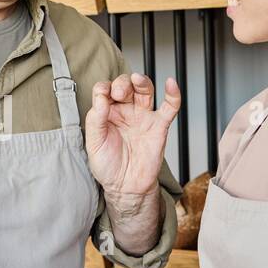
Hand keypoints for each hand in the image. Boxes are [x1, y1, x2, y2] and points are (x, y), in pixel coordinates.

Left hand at [85, 73, 180, 198]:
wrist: (126, 187)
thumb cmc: (108, 166)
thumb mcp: (94, 143)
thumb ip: (95, 120)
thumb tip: (100, 97)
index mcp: (107, 113)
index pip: (105, 90)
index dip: (103, 88)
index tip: (102, 97)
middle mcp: (125, 111)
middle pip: (126, 85)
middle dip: (122, 84)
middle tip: (119, 93)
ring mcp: (143, 117)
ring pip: (145, 90)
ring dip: (142, 82)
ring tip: (136, 80)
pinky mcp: (159, 126)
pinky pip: (169, 107)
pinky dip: (173, 94)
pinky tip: (171, 83)